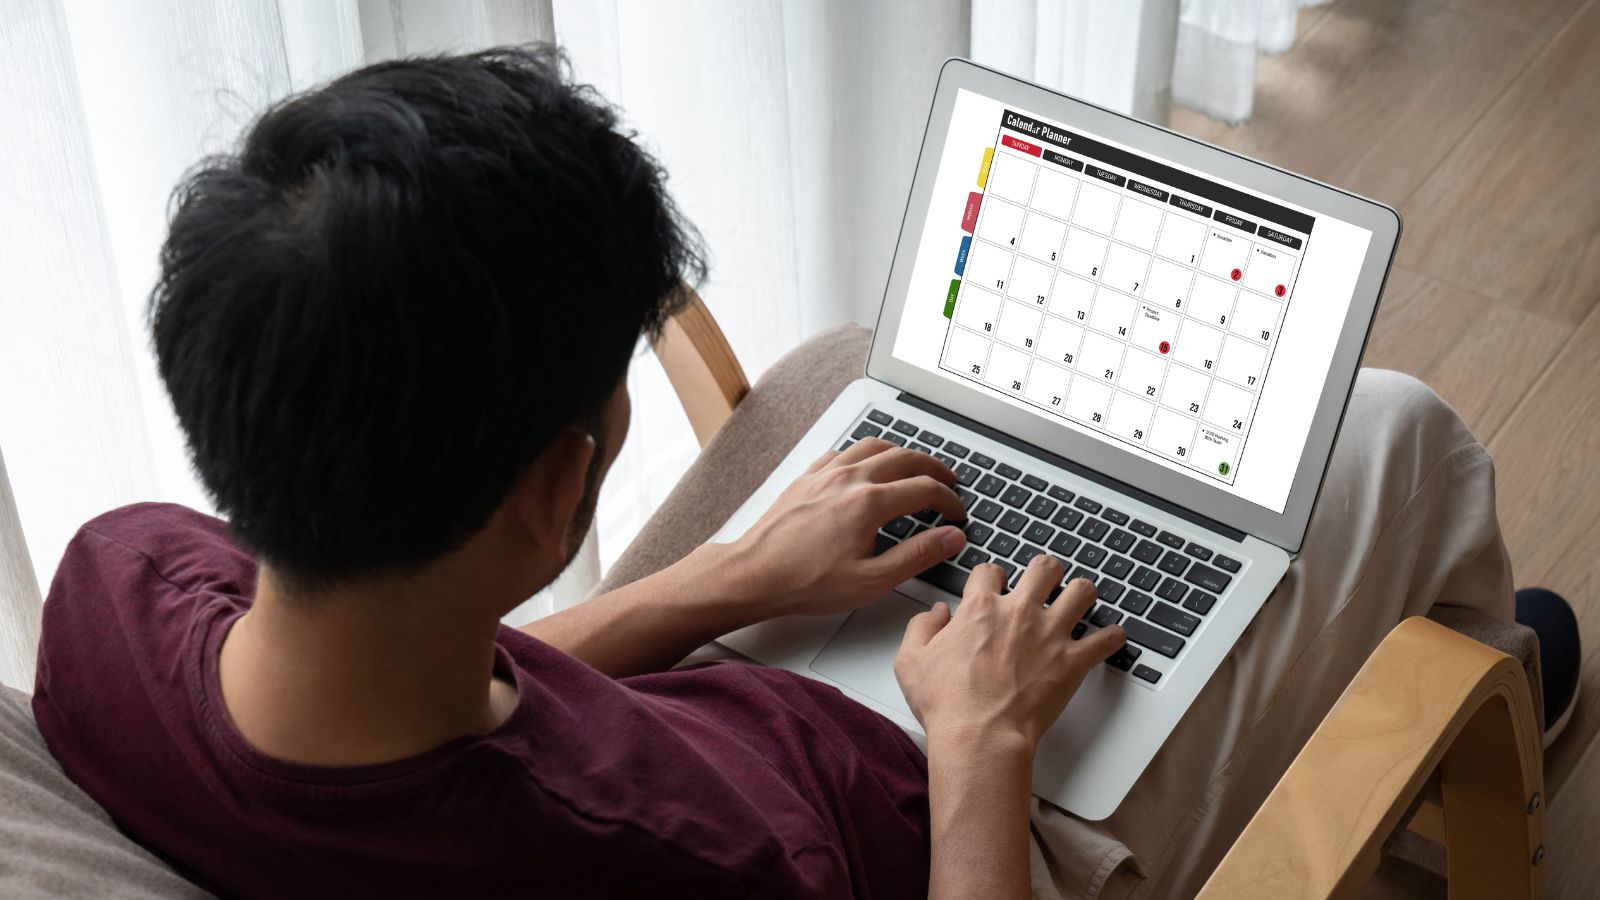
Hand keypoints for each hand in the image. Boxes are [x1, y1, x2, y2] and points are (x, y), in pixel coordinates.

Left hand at [726, 438, 969, 616]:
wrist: (755, 574)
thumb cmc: (805, 581)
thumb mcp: (872, 581)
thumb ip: (917, 555)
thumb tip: (950, 538)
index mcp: (869, 503)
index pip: (925, 489)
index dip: (949, 500)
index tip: (956, 513)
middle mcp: (849, 478)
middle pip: (905, 458)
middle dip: (934, 468)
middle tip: (948, 481)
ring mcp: (826, 473)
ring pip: (875, 446)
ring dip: (902, 453)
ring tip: (915, 466)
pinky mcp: (807, 477)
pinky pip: (844, 451)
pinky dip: (866, 453)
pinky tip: (867, 466)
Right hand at [893, 556, 1125, 747]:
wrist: (980, 737)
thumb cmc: (947, 705)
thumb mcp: (910, 662)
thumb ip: (920, 628)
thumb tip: (935, 614)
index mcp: (980, 608)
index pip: (990, 570)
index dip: (991, 578)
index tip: (993, 588)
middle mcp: (1020, 612)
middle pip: (1044, 568)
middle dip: (1045, 572)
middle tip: (1044, 584)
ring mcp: (1051, 634)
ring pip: (1082, 591)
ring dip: (1082, 594)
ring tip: (1079, 600)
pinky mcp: (1073, 661)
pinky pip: (1107, 639)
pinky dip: (1111, 637)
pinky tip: (1110, 638)